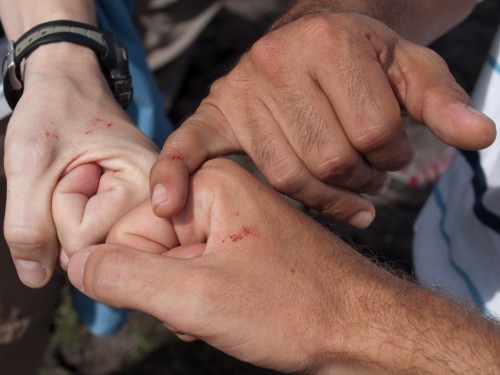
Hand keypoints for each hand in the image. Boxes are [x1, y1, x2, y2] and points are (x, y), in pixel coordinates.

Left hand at [3, 44, 158, 286]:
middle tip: (71, 169)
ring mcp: (144, 207)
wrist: (70, 82)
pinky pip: (91, 235)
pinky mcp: (129, 208)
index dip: (59, 206)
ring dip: (63, 216)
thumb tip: (35, 280)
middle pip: (91, 249)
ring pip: (88, 247)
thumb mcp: (31, 162)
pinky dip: (70, 215)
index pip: (86, 241)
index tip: (70, 164)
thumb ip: (27, 225)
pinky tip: (80, 185)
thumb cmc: (54, 110)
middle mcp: (154, 203)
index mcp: (146, 186)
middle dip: (61, 215)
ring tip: (76, 174)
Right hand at [68, 158, 499, 373]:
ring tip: (223, 312)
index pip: (128, 226)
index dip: (140, 272)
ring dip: (184, 300)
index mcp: (210, 184)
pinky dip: (202, 301)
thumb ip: (126, 278)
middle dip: (166, 289)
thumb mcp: (198, 297)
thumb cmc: (296, 308)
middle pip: (150, 245)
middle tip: (204, 307)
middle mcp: (220, 195)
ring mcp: (231, 223)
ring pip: (171, 265)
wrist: (360, 331)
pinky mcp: (240, 248)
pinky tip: (230, 314)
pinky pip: (196, 273)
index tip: (174, 297)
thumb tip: (79, 264)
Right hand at [149, 12, 494, 227]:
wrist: (315, 35)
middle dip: (359, 177)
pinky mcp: (215, 110)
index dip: (391, 153)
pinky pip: (189, 144)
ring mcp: (241, 88)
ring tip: (340, 185)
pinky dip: (176, 173)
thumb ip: (441, 100)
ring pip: (285, 172)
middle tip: (368, 175)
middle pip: (328, 157)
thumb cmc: (365, 59)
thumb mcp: (411, 67)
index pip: (371, 130)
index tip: (392, 153)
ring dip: (320, 192)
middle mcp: (278, 60)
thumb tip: (478, 136)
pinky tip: (167, 204)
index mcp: (332, 43)